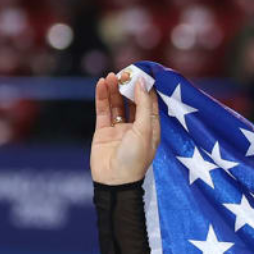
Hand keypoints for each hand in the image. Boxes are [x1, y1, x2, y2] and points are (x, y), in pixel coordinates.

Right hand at [90, 70, 158, 185]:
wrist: (114, 181)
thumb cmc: (135, 159)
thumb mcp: (144, 130)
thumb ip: (143, 106)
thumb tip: (142, 84)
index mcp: (151, 129)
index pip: (150, 104)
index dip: (146, 89)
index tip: (144, 72)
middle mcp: (136, 128)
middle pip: (132, 102)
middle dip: (129, 87)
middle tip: (125, 72)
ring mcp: (118, 129)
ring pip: (116, 104)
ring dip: (114, 90)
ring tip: (111, 75)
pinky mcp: (103, 131)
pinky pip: (103, 110)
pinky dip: (102, 97)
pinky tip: (101, 83)